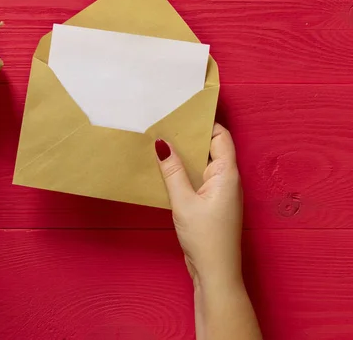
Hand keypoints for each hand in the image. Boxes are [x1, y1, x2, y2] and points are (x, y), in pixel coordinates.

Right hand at [156, 123, 242, 288]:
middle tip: (165, 126)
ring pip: (202, 164)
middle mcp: (227, 179)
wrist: (215, 273)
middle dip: (189, 138)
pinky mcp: (211, 203)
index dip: (204, 123)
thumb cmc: (205, 238)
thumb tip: (162, 143)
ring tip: (161, 144)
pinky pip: (198, 179)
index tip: (182, 114)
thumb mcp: (184, 202)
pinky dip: (184, 172)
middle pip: (210, 148)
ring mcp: (219, 191)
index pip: (220, 137)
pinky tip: (166, 171)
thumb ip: (172, 171)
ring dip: (184, 156)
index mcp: (226, 174)